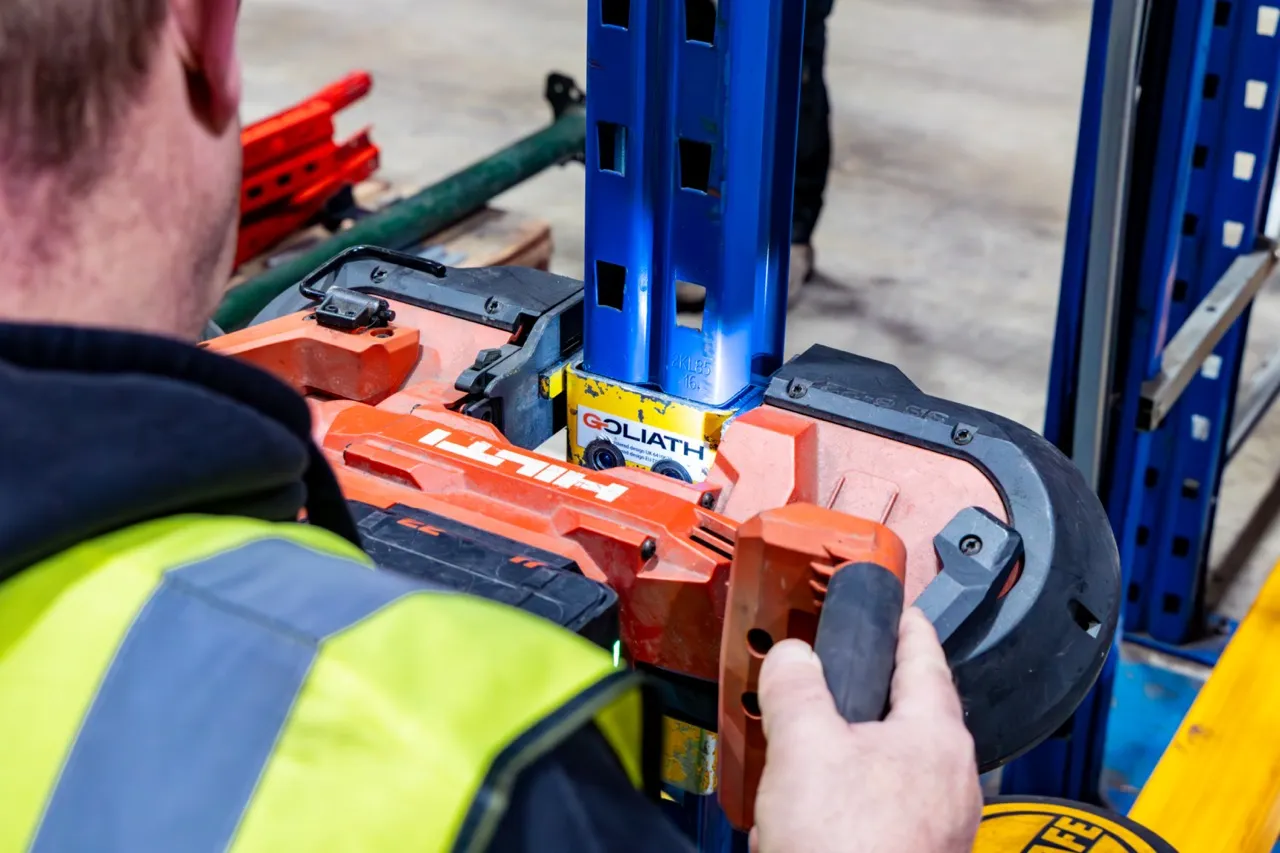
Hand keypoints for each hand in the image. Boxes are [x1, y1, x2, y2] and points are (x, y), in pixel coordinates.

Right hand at [751, 607, 981, 852]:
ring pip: (896, 768)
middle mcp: (951, 781)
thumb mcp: (803, 745)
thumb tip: (793, 657)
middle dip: (874, 696)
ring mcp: (939, 827)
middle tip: (843, 675)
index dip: (907, 629)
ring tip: (810, 751)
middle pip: (914, 716)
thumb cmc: (846, 848)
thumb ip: (796, 687)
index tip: (901, 613)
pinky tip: (814, 813)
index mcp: (935, 738)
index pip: (926, 661)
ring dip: (855, 752)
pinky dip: (853, 799)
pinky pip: (886, 812)